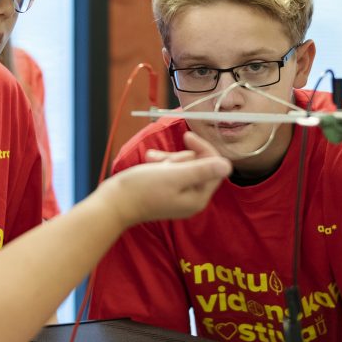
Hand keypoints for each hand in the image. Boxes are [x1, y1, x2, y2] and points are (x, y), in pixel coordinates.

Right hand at [100, 132, 230, 226]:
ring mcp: (179, 197)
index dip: (203, 150)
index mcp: (198, 198)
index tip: (187, 136)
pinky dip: (162, 164)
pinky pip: (171, 172)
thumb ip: (201, 170)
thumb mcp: (174, 175)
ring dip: (169, 159)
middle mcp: (191, 199)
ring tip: (151, 160)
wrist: (113, 204)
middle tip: (163, 159)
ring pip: (184, 167)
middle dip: (181, 156)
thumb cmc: (142, 189)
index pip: (214, 167)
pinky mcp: (166, 193)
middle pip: (199, 167)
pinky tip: (149, 160)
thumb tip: (228, 165)